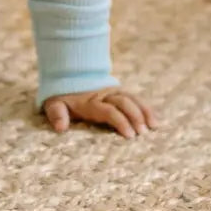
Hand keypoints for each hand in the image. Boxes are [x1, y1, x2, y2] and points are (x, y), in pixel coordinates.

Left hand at [43, 87, 157, 138]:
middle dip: (135, 117)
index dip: (119, 121)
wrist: (67, 75)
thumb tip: (60, 128)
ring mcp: (114, 92)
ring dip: (144, 112)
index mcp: (90, 101)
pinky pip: (136, 99)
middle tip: (143, 133)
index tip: (129, 135)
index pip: (108, 111)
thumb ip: (57, 115)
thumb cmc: (61, 97)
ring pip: (132, 99)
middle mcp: (105, 95)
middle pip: (124, 104)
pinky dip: (146, 109)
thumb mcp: (54, 104)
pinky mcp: (120, 92)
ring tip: (154, 127)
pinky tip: (156, 121)